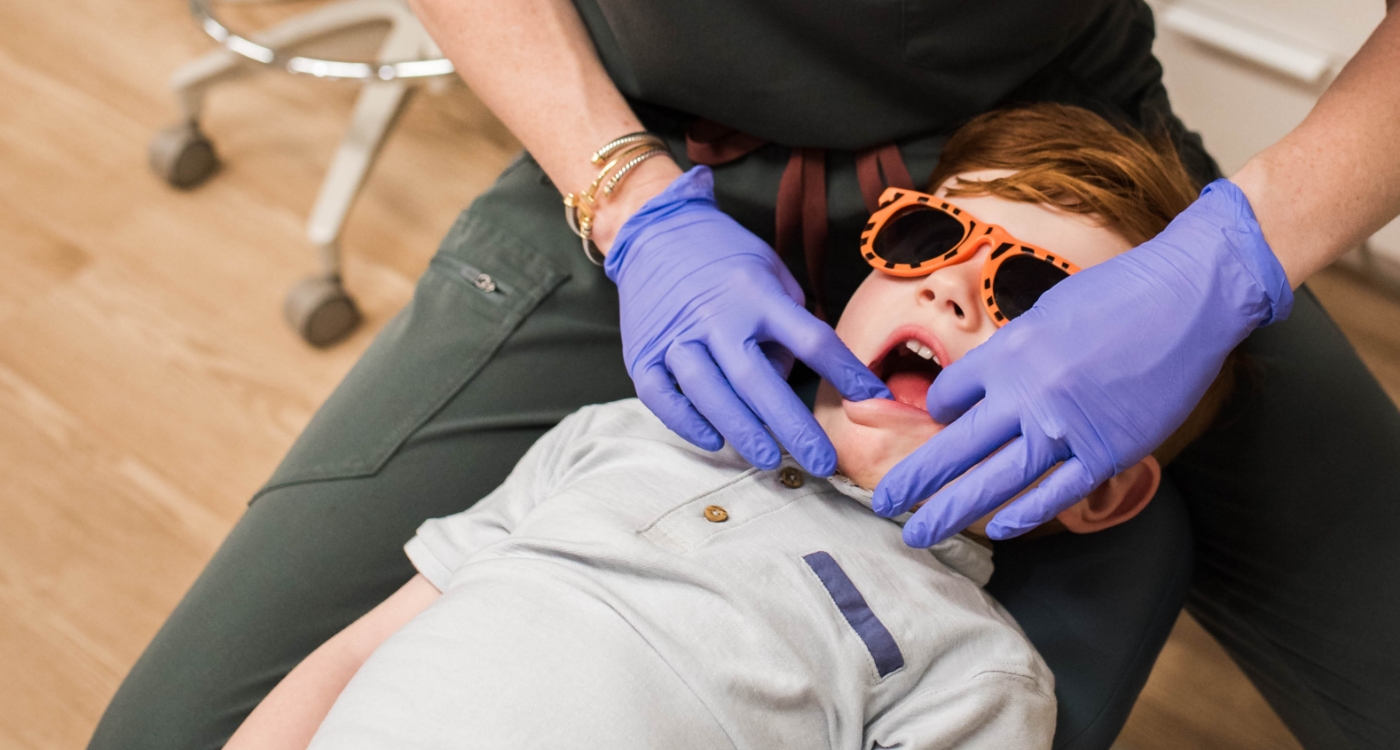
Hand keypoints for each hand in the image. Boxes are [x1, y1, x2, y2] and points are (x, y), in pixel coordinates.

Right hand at [607, 166, 890, 473]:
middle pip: (757, 378)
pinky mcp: (641, 353)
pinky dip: (686, 422)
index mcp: (755, 294)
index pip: (810, 338)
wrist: (654, 232)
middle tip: (821, 462)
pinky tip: (713, 441)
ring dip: (741, 431)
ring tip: (770, 459)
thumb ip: (788, 321)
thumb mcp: (770, 272)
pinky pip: (661, 397)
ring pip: (708, 392)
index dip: (844, 371)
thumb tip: (793, 377)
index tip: (872, 398)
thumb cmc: (723, 257)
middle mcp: (715, 316)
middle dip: (792, 425)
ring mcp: (674, 336)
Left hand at [874, 179, 1293, 545]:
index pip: (947, 398)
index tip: (940, 422)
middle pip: (953, 447)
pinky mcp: (1108, 449)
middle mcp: (1027, 394)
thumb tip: (985, 389)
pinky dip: (1025, 513)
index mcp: (1007, 354)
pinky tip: (999, 530)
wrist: (1188, 296)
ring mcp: (1067, 427)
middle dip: (913, 480)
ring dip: (950, 509)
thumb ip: (1011, 355)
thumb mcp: (1044, 312)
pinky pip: (1057, 491)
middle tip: (882, 504)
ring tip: (916, 532)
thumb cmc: (1118, 294)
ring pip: (994, 480)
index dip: (936, 413)